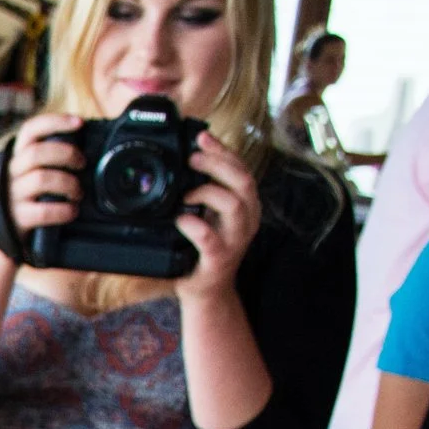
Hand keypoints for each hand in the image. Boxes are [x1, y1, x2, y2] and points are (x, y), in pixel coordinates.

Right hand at [3, 111, 83, 242]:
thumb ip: (52, 157)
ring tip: (78, 193)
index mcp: (18, 157)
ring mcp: (12, 196)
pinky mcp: (18, 218)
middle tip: (82, 164)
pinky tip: (72, 211)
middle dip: (67, 154)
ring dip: (68, 184)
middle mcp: (10, 173)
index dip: (55, 122)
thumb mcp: (35, 172)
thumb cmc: (32, 197)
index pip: (31, 130)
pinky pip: (43, 211)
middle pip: (37, 153)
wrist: (8, 234)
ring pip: (41, 179)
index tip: (80, 123)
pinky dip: (63, 210)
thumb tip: (86, 140)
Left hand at [174, 131, 260, 299]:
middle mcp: (246, 219)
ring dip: (208, 192)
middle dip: (218, 164)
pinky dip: (195, 226)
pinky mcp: (218, 259)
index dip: (224, 150)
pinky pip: (210, 239)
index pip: (241, 168)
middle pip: (244, 181)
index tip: (202, 137)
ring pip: (234, 204)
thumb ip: (204, 189)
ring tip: (186, 193)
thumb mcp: (208, 214)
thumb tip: (189, 157)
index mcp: (246, 204)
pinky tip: (182, 220)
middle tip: (192, 159)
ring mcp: (235, 239)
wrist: (207, 291)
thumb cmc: (203, 249)